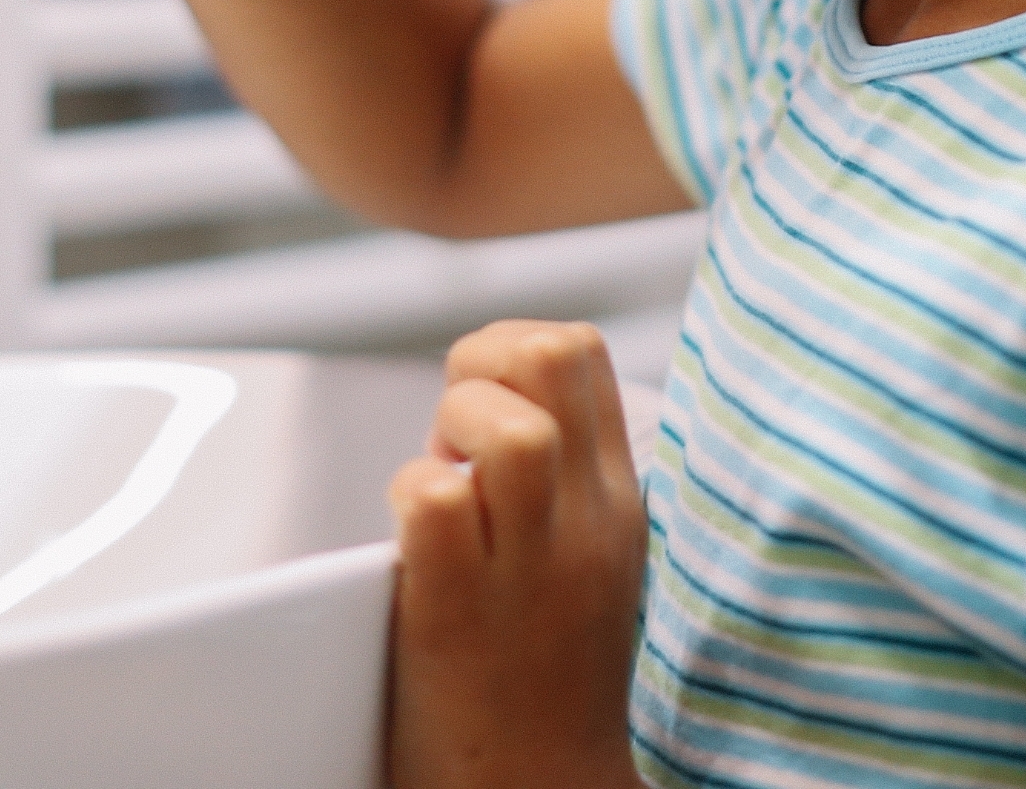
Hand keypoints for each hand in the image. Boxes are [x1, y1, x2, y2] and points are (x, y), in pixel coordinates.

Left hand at [388, 320, 645, 788]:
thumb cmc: (543, 678)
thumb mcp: (586, 561)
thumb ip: (558, 484)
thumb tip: (484, 402)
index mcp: (618, 503)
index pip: (582, 352)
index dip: (509, 346)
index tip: (477, 403)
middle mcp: (587, 524)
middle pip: (550, 355)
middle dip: (481, 361)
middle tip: (450, 432)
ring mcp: (531, 569)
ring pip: (511, 426)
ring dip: (453, 425)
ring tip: (440, 477)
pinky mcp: (460, 612)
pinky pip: (434, 498)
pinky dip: (408, 493)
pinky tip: (412, 539)